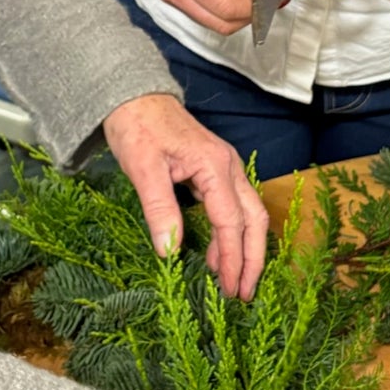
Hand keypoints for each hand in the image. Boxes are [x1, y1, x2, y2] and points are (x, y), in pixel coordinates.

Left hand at [104, 92, 270, 297]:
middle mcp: (229, 167)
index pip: (231, 221)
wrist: (134, 95)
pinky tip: (215, 254)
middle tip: (243, 294)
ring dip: (244, 249)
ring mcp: (226, 167)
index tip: (228, 289)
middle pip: (254, 219)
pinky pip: (234, 207)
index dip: (231, 258)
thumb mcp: (143, 170)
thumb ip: (159, 210)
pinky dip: (231, 234)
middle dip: (252, 259)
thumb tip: (170, 252)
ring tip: (231, 281)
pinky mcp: (216, 171)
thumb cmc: (137, 128)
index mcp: (214, 166)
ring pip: (249, 214)